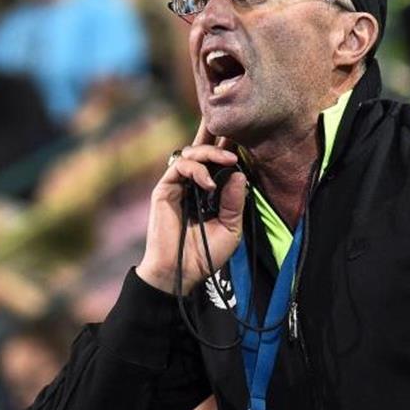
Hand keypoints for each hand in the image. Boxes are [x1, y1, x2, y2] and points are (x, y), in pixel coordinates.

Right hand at [136, 120, 246, 294]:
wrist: (181, 273)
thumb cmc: (206, 255)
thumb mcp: (230, 228)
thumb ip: (235, 202)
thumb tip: (239, 173)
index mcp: (209, 191)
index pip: (217, 162)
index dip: (227, 147)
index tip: (245, 136)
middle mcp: (192, 184)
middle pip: (202, 150)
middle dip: (217, 140)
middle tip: (235, 143)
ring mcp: (177, 185)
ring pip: (191, 153)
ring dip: (210, 153)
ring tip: (227, 162)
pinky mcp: (164, 189)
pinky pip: (179, 167)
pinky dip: (196, 170)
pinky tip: (209, 184)